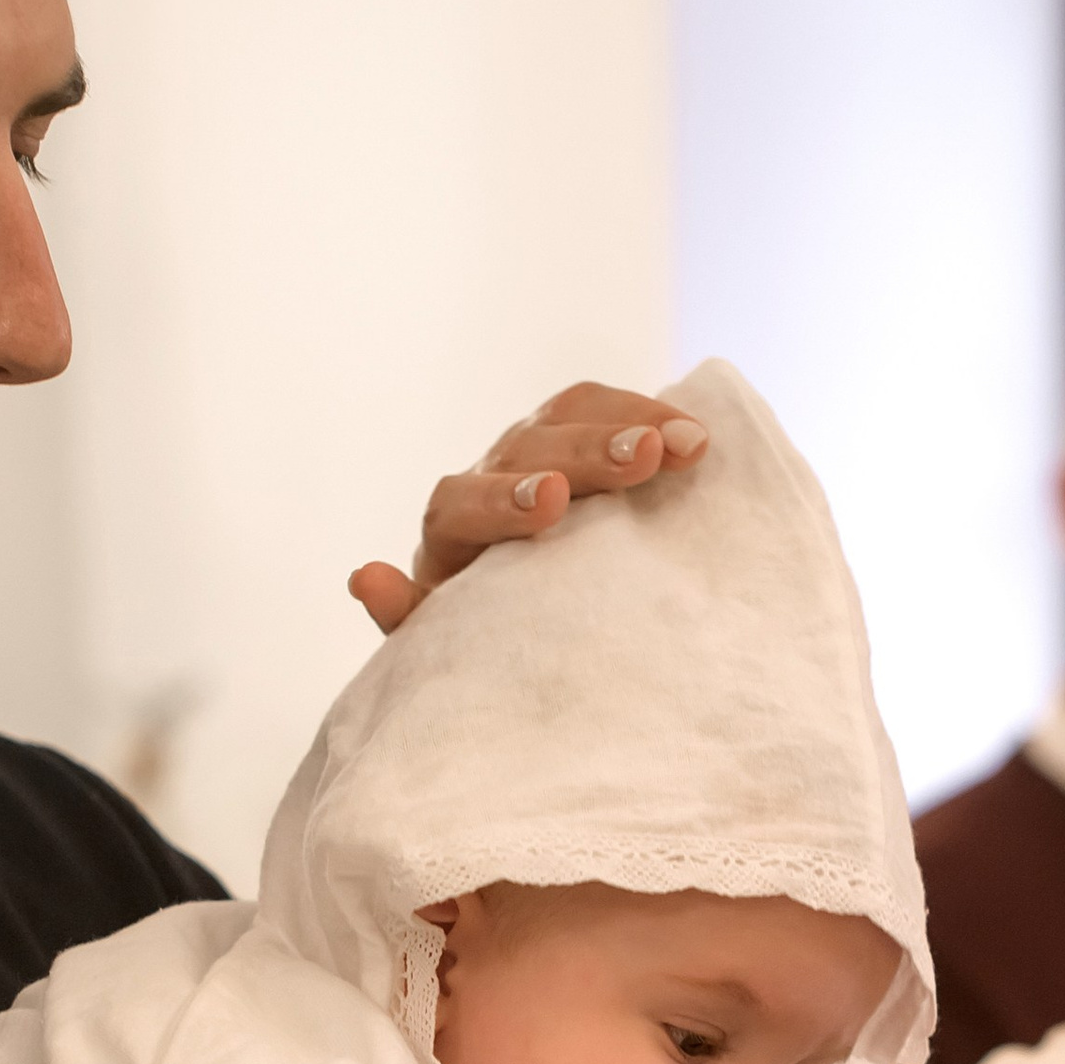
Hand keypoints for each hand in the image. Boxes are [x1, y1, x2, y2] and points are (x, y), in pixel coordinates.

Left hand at [349, 383, 710, 636]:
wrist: (526, 628)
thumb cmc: (486, 647)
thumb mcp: (449, 649)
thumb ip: (412, 620)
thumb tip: (366, 578)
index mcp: (450, 533)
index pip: (460, 501)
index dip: (500, 499)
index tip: (549, 503)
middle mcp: (489, 478)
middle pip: (526, 446)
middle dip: (586, 451)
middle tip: (643, 458)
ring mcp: (537, 453)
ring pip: (570, 416)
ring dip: (631, 422)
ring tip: (690, 443)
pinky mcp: (583, 445)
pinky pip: (609, 414)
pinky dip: (652, 419)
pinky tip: (698, 436)